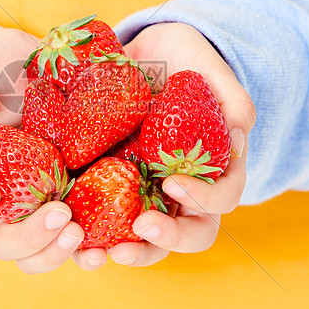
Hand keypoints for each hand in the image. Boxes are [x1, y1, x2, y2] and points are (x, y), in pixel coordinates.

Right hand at [0, 28, 84, 273]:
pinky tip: (112, 244)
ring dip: (59, 253)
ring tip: (82, 235)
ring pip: (40, 253)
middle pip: (3, 242)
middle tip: (60, 214)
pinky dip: (95, 246)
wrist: (40, 71)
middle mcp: (5, 199)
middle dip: (29, 239)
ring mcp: (42, 205)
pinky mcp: (78, 201)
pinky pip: (82, 238)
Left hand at [73, 22, 255, 268]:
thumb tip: (238, 135)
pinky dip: (89, 238)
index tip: (173, 180)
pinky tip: (69, 236)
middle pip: (188, 234)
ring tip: (98, 254)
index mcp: (214, 168)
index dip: (204, 197)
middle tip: (141, 227)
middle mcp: (182, 191)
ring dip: (126, 253)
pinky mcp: (109, 190)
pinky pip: (103, 224)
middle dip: (166, 239)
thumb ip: (229, 94)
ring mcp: (145, 194)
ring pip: (145, 242)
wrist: (136, 54)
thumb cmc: (180, 59)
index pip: (222, 198)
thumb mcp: (205, 65)